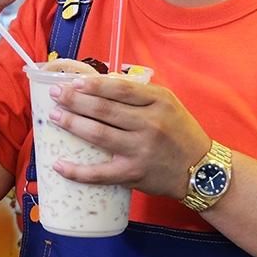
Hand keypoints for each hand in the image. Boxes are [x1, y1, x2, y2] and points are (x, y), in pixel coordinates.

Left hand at [43, 74, 209, 198]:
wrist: (202, 171)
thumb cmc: (180, 132)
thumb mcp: (168, 104)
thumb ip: (139, 94)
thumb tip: (100, 84)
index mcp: (159, 102)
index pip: (120, 90)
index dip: (94, 85)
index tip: (74, 82)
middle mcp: (150, 124)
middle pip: (104, 110)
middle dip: (75, 101)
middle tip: (56, 95)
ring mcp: (140, 150)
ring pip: (98, 135)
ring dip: (72, 124)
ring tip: (54, 116)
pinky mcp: (133, 174)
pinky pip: (100, 174)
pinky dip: (77, 171)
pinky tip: (59, 164)